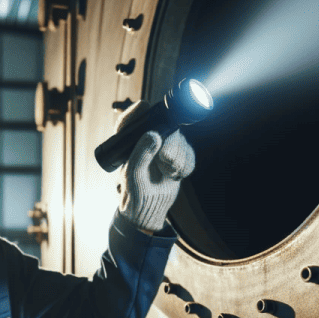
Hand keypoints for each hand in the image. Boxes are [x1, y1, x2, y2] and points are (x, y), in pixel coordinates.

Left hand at [117, 101, 195, 232]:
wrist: (150, 210)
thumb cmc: (135, 194)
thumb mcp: (134, 175)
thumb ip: (141, 154)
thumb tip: (153, 135)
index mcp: (129, 144)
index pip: (131, 121)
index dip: (137, 112)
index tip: (144, 107)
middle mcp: (147, 142)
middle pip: (164, 127)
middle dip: (171, 144)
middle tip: (166, 161)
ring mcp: (163, 148)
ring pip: (180, 140)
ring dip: (178, 159)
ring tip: (169, 173)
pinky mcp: (177, 156)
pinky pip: (189, 153)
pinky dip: (185, 165)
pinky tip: (175, 176)